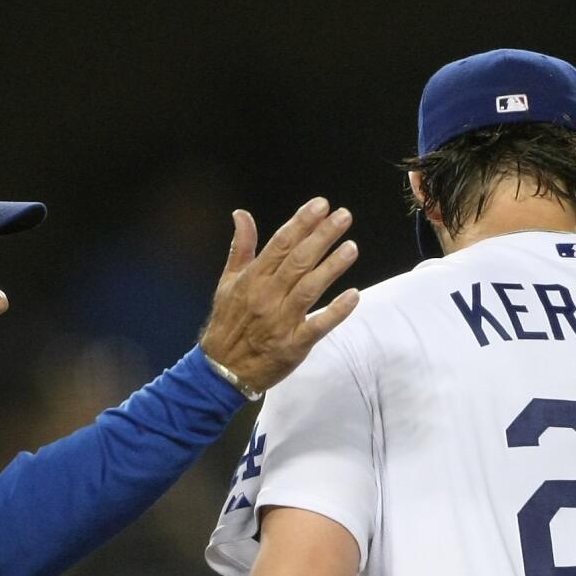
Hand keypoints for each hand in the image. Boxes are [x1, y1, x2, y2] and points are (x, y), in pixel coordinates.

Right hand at [199, 199, 359, 394]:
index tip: (321, 205)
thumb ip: (241, 248)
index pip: (280, 244)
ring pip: (310, 288)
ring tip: (351, 248)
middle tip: (344, 217)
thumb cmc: (228, 323)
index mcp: (252, 279)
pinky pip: (319, 326)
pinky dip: (336, 311)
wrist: (222, 370)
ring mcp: (281, 321)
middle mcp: (267, 297)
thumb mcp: (227, 283)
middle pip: (298, 261)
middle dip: (322, 236)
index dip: (302, 222)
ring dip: (332, 267)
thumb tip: (241, 214)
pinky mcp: (294, 345)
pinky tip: (354, 295)